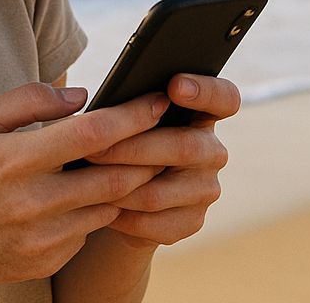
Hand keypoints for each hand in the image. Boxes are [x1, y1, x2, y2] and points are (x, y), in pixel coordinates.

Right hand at [0, 82, 170, 292]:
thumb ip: (28, 100)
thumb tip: (82, 95)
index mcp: (14, 159)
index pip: (92, 133)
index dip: (132, 115)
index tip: (157, 99)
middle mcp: (32, 202)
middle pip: (116, 176)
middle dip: (148, 153)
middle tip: (163, 133)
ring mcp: (41, 237)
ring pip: (110, 206)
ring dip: (129, 183)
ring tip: (137, 160)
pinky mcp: (47, 260)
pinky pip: (90, 231)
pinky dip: (98, 210)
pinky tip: (92, 194)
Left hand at [80, 73, 240, 248]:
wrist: (119, 197)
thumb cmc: (118, 143)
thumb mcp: (124, 119)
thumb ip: (127, 107)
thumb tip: (105, 107)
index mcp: (201, 114)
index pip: (225, 98)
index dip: (205, 90)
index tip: (174, 86)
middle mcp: (211, 151)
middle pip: (184, 147)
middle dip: (131, 148)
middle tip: (91, 149)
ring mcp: (206, 189)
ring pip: (159, 192)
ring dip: (118, 187)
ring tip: (85, 180)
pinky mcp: (192, 221)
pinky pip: (153, 222)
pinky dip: (121, 216)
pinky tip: (99, 206)